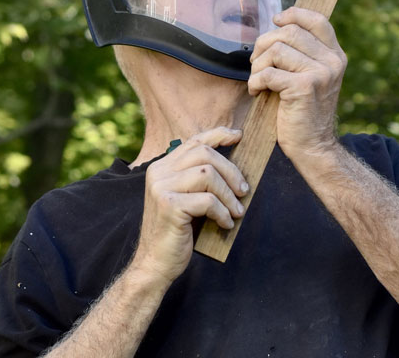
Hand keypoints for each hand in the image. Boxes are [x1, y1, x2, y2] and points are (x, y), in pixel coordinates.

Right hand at [130, 127, 247, 284]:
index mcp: (162, 167)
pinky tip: (225, 224)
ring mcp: (161, 188)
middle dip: (230, 171)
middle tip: (244, 190)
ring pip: (208, 174)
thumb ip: (199, 178)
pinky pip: (207, 200)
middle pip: (205, 154)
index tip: (239, 136)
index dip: (219, 134)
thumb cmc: (177, 232)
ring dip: (228, 194)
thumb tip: (233, 164)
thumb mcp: (187, 198)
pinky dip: (222, 212)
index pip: (194, 141)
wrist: (155, 264)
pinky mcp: (169, 206)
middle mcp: (158, 172)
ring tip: (236, 211)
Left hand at [248, 7, 346, 162]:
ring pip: (276, 50)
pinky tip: (258, 91)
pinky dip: (255, 82)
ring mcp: (321, 73)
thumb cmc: (303, 109)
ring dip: (258, 66)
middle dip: (264, 44)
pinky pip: (268, 72)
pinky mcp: (304, 87)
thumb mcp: (311, 75)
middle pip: (289, 32)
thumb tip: (279, 23)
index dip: (293, 15)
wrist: (313, 146)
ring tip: (259, 81)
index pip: (316, 19)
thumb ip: (303, 51)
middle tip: (258, 63)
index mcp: (335, 55)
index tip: (276, 21)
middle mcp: (332, 61)